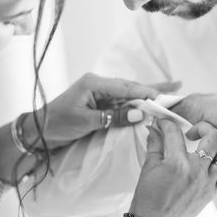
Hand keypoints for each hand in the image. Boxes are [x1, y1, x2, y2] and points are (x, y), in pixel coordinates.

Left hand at [23, 73, 178, 149]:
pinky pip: (123, 102)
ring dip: (149, 95)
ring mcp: (100, 94)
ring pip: (130, 94)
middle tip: (179, 88)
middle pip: (132, 87)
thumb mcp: (86, 122)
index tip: (167, 97)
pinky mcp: (100, 104)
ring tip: (172, 92)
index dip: (148, 92)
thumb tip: (140, 112)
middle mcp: (99, 84)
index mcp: (94, 83)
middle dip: (155, 89)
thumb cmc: (57, 125)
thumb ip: (113, 117)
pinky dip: (138, 102)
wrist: (37, 132)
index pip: (127, 87)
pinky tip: (151, 101)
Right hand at [129, 119, 216, 216]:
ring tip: (208, 145)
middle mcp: (196, 170)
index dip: (167, 124)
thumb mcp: (148, 168)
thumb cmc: (148, 199)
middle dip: (204, 126)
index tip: (164, 124)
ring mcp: (207, 182)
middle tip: (193, 131)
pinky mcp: (212, 192)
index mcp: (177, 162)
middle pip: (214, 136)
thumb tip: (153, 129)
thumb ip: (154, 145)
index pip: (175, 132)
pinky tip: (214, 163)